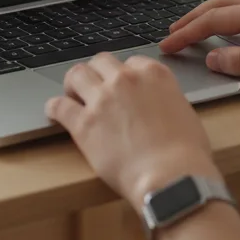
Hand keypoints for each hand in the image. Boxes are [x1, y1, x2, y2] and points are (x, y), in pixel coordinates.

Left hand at [46, 52, 220, 205]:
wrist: (171, 177)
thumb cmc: (185, 154)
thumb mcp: (184, 112)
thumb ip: (164, 100)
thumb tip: (155, 107)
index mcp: (153, 74)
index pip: (130, 62)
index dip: (123, 75)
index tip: (120, 86)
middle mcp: (125, 80)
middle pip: (100, 62)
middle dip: (96, 73)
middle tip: (93, 87)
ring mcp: (102, 99)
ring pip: (76, 74)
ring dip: (73, 84)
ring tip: (71, 95)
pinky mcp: (83, 124)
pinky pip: (59, 106)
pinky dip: (54, 107)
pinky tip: (54, 112)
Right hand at [161, 0, 239, 92]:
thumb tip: (213, 58)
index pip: (215, 20)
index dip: (187, 33)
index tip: (168, 44)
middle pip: (222, 2)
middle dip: (193, 17)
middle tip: (172, 31)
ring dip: (212, 12)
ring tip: (194, 26)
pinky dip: (233, 11)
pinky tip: (233, 22)